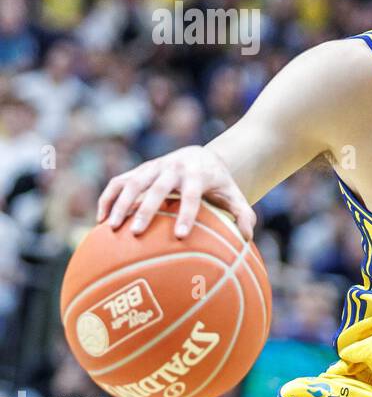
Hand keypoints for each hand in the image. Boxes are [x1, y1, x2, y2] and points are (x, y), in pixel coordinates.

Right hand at [97, 144, 254, 239]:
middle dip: (146, 210)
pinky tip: (100, 221)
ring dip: (120, 204)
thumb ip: (243, 215)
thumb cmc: (218, 184)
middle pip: (157, 188)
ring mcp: (152, 167)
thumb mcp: (234, 196)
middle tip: (136, 234)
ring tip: (111, 229)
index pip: (192, 195)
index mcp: (198, 174)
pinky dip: (107, 198)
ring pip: (133, 183)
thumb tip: (247, 239)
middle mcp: (173, 168)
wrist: (200, 156)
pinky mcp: (138, 170)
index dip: (187, 214)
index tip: (181, 236)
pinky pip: (118, 182)